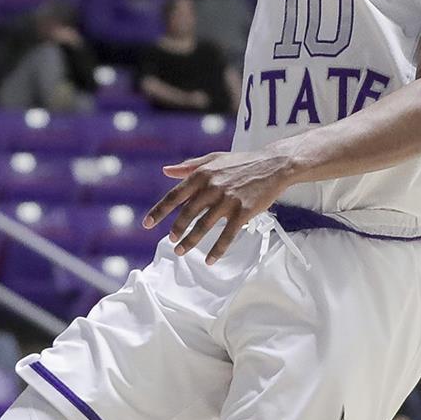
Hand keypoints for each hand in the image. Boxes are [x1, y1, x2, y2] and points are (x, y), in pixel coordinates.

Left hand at [143, 147, 301, 262]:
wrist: (273, 165)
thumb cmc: (242, 162)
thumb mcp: (214, 159)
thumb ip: (189, 166)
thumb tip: (166, 171)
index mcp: (202, 174)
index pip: (175, 195)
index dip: (159, 211)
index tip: (147, 224)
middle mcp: (212, 187)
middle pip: (187, 214)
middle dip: (176, 230)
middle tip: (170, 241)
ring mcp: (228, 200)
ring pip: (204, 226)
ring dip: (191, 242)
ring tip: (181, 251)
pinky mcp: (243, 211)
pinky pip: (228, 235)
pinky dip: (217, 249)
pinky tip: (210, 260)